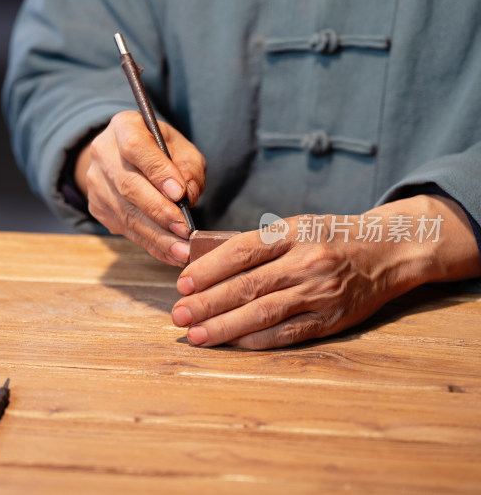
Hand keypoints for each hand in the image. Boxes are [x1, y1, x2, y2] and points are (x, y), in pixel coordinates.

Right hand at [75, 111, 205, 265]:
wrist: (123, 156)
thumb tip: (189, 195)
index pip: (136, 148)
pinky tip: (170, 253)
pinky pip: (125, 228)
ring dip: (157, 236)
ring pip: (126, 213)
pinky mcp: (97, 207)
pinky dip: (150, 244)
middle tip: (185, 230)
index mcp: (124, 126)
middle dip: (159, 211)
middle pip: (128, 186)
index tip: (179, 193)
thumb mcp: (179, 147)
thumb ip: (188, 167)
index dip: (157, 172)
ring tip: (182, 251)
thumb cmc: (159, 149)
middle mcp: (103, 153)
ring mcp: (96, 182)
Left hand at [172, 194, 480, 348]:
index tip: (183, 284)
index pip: (242, 251)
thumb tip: (208, 268)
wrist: (390, 250)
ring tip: (196, 334)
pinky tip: (232, 343)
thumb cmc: (332, 236)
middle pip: (248, 286)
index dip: (208, 269)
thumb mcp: (298, 226)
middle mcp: (307, 262)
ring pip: (264, 313)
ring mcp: (320, 293)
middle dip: (208, 303)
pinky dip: (256, 340)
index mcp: (294, 233)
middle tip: (179, 314)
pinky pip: (287, 333)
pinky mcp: (331, 320)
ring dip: (225, 326)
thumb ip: (260, 245)